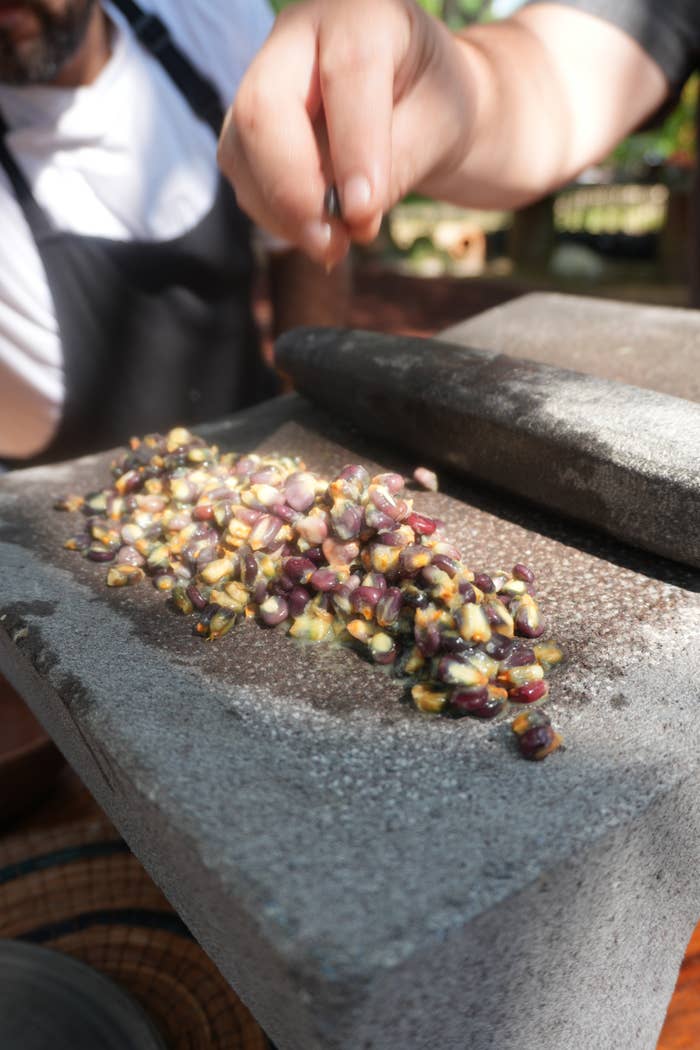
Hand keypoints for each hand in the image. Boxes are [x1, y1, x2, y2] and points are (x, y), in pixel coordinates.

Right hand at [218, 0, 473, 265]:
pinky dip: (274, 215)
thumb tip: (352, 216)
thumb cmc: (436, 103)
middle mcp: (300, 33)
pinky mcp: (247, 123)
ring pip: (241, 148)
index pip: (348, 73)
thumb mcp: (441, 126)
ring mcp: (264, 76)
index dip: (353, 149)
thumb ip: (401, 162)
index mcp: (363, 13)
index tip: (363, 215)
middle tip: (331, 245)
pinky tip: (314, 230)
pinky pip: (242, 173)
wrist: (419, 100)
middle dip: (292, 190)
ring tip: (332, 245)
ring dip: (281, 212)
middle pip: (265, 107)